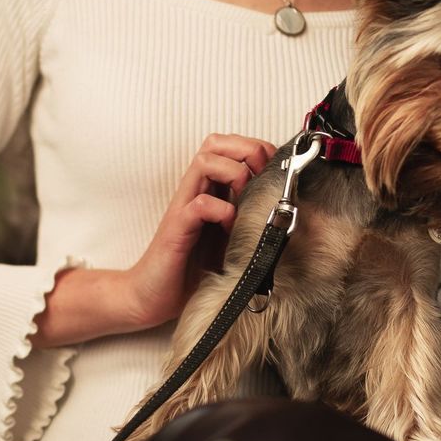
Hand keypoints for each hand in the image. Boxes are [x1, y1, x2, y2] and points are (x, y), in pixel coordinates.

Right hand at [121, 134, 278, 331]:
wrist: (152, 297)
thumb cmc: (192, 270)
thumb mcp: (231, 238)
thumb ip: (249, 219)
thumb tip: (288, 210)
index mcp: (210, 190)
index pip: (231, 146)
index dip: (257, 149)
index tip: (275, 173)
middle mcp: (195, 191)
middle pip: (216, 143)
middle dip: (247, 151)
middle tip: (261, 178)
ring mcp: (184, 207)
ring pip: (205, 161)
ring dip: (234, 173)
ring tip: (244, 199)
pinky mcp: (176, 229)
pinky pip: (199, 203)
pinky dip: (221, 210)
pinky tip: (230, 228)